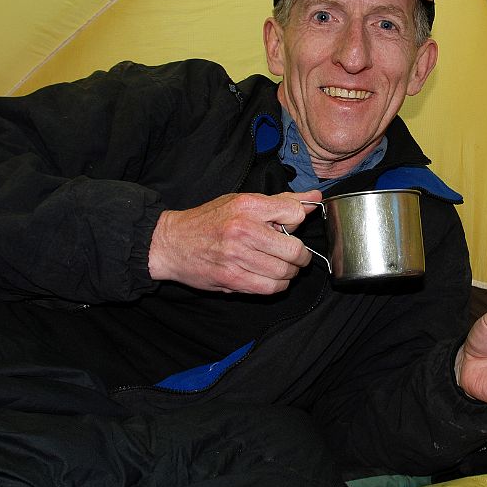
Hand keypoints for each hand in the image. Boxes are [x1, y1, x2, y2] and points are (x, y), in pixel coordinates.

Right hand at [148, 190, 321, 293]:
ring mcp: (237, 257)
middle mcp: (243, 230)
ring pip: (285, 272)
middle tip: (294, 254)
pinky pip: (270, 288)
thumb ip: (281, 201)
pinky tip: (270, 277)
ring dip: (289, 272)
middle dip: (300, 254)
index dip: (297, 221)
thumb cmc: (209, 220)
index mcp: (247, 206)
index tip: (289, 226)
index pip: (295, 213)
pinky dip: (277, 285)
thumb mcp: (242, 201)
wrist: (171, 243)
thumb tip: (315, 198)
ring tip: (280, 265)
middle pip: (295, 249)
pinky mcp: (232, 279)